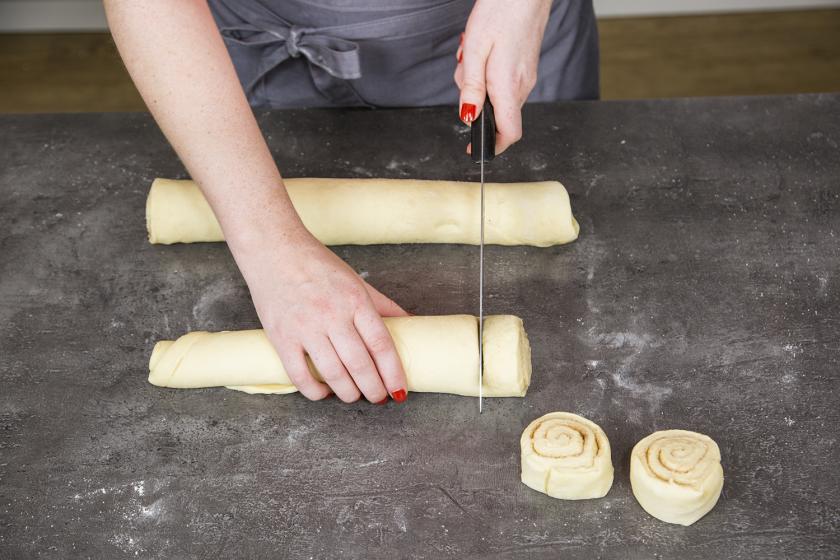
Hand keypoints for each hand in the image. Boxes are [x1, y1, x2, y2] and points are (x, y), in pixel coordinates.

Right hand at [237, 228, 408, 403]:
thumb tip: (411, 322)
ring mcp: (305, 327)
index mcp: (354, 300)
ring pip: (333, 373)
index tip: (399, 390)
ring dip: (348, 392)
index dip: (393, 372)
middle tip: (379, 397)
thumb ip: (382, 305)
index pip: (381, 344)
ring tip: (355, 396)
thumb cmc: (317, 265)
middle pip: (360, 363)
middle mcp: (331, 315)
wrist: (273, 250)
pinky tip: (323, 392)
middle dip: (374, 388)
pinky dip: (314, 390)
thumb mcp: (356, 281)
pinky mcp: (281, 337)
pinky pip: (299, 374)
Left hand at [454, 0, 551, 154]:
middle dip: (475, 102)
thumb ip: (472, 87)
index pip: (508, 133)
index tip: (476, 149)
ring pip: (498, 97)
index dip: (492, 147)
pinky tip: (484, 51)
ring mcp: (526, 78)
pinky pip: (503, 83)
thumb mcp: (475, 49)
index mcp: (508, 86)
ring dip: (480, 83)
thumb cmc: (501, 12)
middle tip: (465, 71)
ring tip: (474, 54)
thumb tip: (468, 116)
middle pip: (496, 114)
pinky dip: (488, 74)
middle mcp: (522, 86)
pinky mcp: (525, 68)